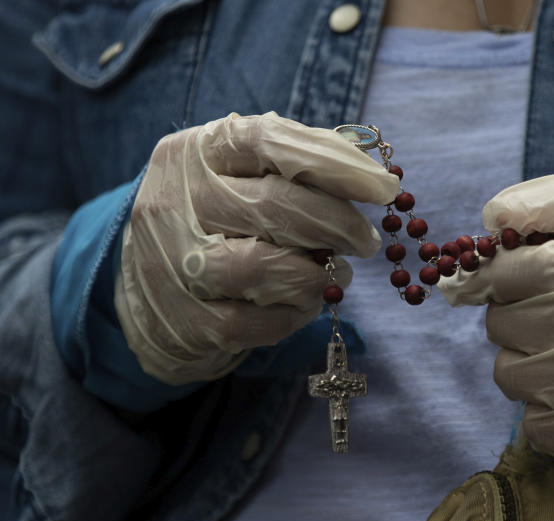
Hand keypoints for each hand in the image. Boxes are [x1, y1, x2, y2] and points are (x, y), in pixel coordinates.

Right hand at [115, 112, 397, 384]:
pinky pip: (255, 321)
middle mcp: (176, 201)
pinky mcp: (184, 320)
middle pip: (274, 206)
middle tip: (367, 240)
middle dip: (337, 224)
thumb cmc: (217, 219)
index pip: (270, 141)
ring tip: (337, 274)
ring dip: (316, 274)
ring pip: (261, 267)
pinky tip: (308, 302)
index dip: (335, 163)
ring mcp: (173, 263)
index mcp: (196, 151)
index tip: (384, 185)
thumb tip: (371, 173)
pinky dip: (295, 313)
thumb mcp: (240, 174)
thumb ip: (298, 164)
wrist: (146, 284)